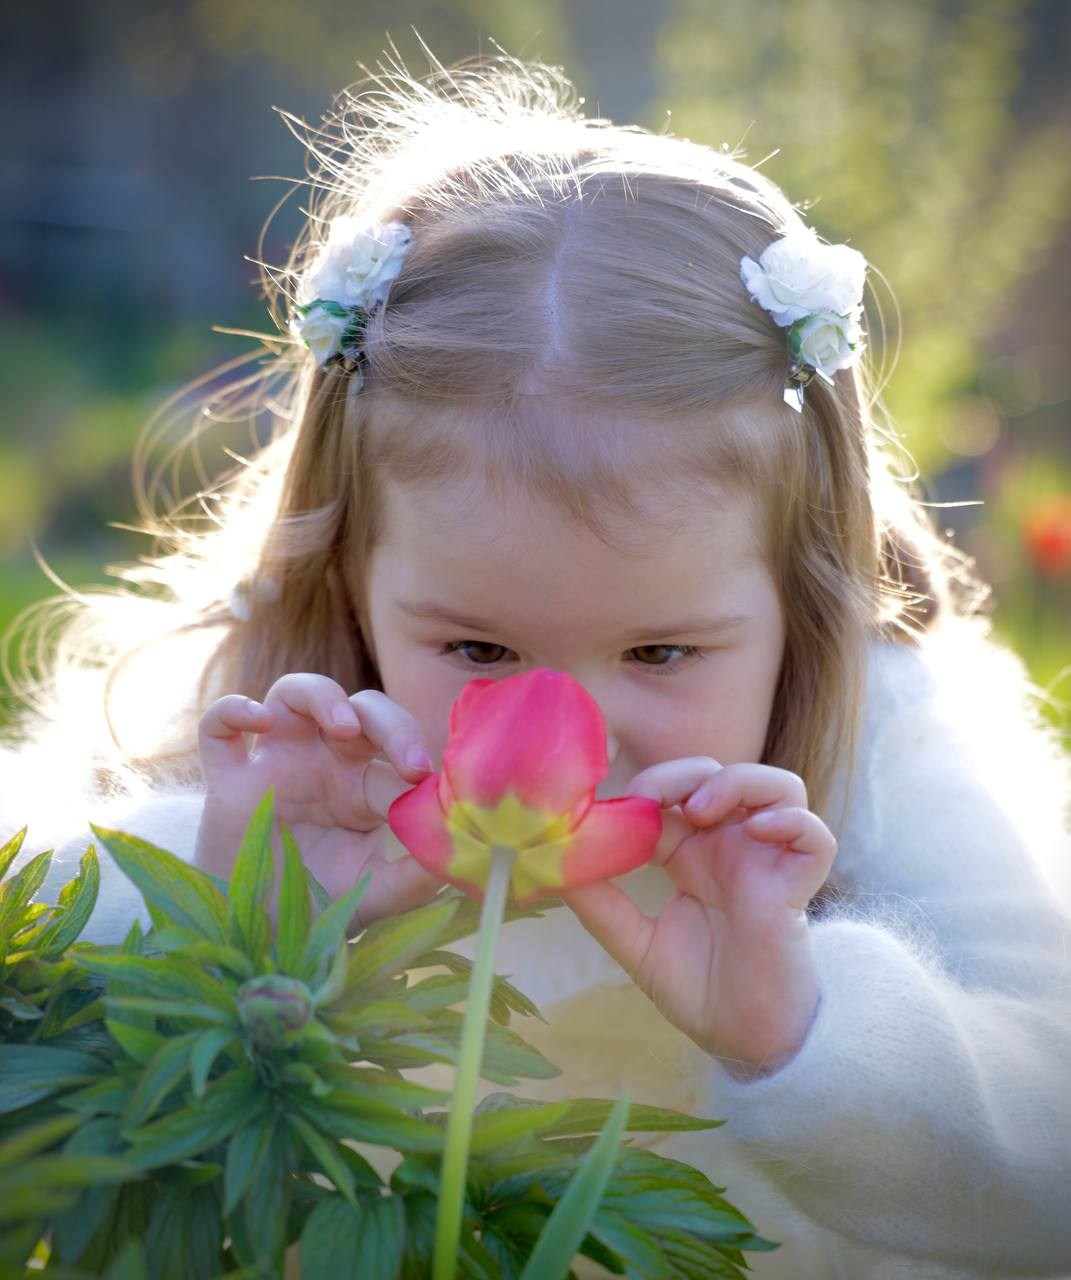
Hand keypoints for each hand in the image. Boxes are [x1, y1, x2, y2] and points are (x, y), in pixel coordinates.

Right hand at [195, 674, 442, 929]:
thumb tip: (457, 852)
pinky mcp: (227, 781)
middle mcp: (324, 765)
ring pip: (293, 693)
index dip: (419, 757)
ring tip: (344, 727)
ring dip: (323, 696)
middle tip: (410, 760)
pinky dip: (234, 709)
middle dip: (391, 724)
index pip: (398, 751)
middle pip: (361, 710)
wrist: (258, 941)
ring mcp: (274, 766)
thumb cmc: (321, 908)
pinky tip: (257, 721)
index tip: (436, 785)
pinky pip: (218, 725)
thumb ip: (415, 876)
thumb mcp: (376, 895)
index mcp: (365, 787)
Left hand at [561, 759, 836, 1074]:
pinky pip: (816, 835)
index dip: (647, 785)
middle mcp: (731, 849)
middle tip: (655, 798)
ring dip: (740, 782)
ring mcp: (768, 862)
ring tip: (702, 810)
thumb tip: (550, 861)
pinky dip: (791, 820)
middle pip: (720, 775)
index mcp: (691, 855)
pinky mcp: (799, 885)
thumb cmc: (695, 990)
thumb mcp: (633, 942)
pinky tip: (756, 832)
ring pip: (779, 786)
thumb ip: (598, 901)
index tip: (615, 802)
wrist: (741, 1041)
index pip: (672, 794)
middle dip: (685, 773)